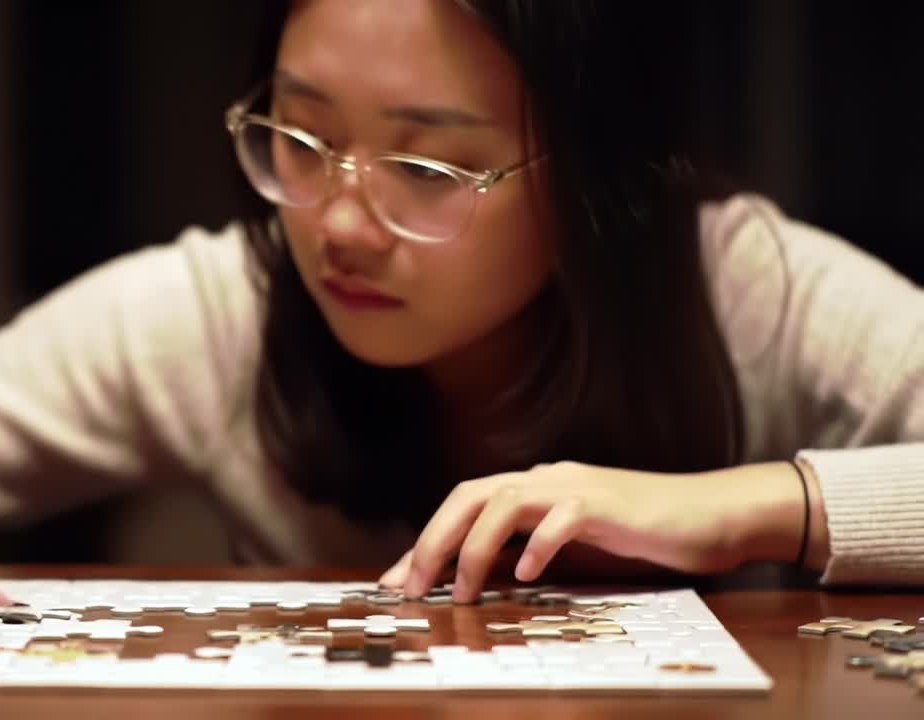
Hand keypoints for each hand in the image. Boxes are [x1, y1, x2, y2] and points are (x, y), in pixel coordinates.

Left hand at [378, 461, 802, 601]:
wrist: (710, 514)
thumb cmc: (641, 533)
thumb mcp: (573, 543)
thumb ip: (529, 549)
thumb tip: (478, 579)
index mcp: (533, 488)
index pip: (463, 505)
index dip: (426, 540)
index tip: (397, 582)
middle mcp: (546, 479)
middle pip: (469, 495)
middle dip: (433, 541)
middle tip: (411, 586)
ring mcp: (575, 487)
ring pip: (503, 501)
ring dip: (474, 548)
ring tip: (464, 591)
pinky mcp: (607, 504)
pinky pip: (561, 518)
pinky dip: (538, 545)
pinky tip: (528, 575)